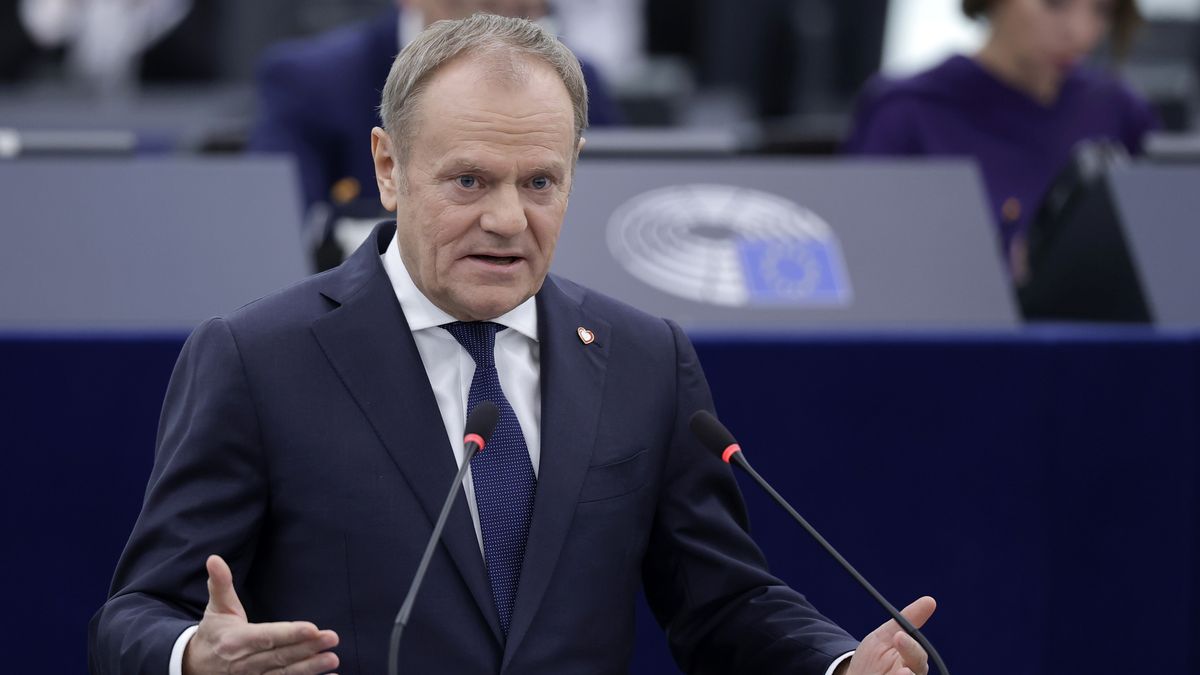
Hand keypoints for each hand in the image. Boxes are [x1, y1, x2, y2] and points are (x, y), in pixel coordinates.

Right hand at [183, 555, 339, 674]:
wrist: (195, 666)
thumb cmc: (213, 633)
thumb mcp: (216, 608)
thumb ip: (220, 583)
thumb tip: (214, 559)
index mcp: (236, 640)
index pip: (267, 636)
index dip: (290, 634)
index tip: (312, 628)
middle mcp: (244, 663)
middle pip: (280, 656)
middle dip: (307, 648)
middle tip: (332, 638)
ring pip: (284, 674)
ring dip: (310, 668)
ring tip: (332, 658)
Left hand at [841, 596, 935, 674]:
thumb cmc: (874, 657)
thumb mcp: (885, 636)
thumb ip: (906, 620)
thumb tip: (930, 601)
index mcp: (912, 663)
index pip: (917, 656)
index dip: (909, 647)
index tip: (898, 636)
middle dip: (905, 674)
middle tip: (902, 669)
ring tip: (895, 674)